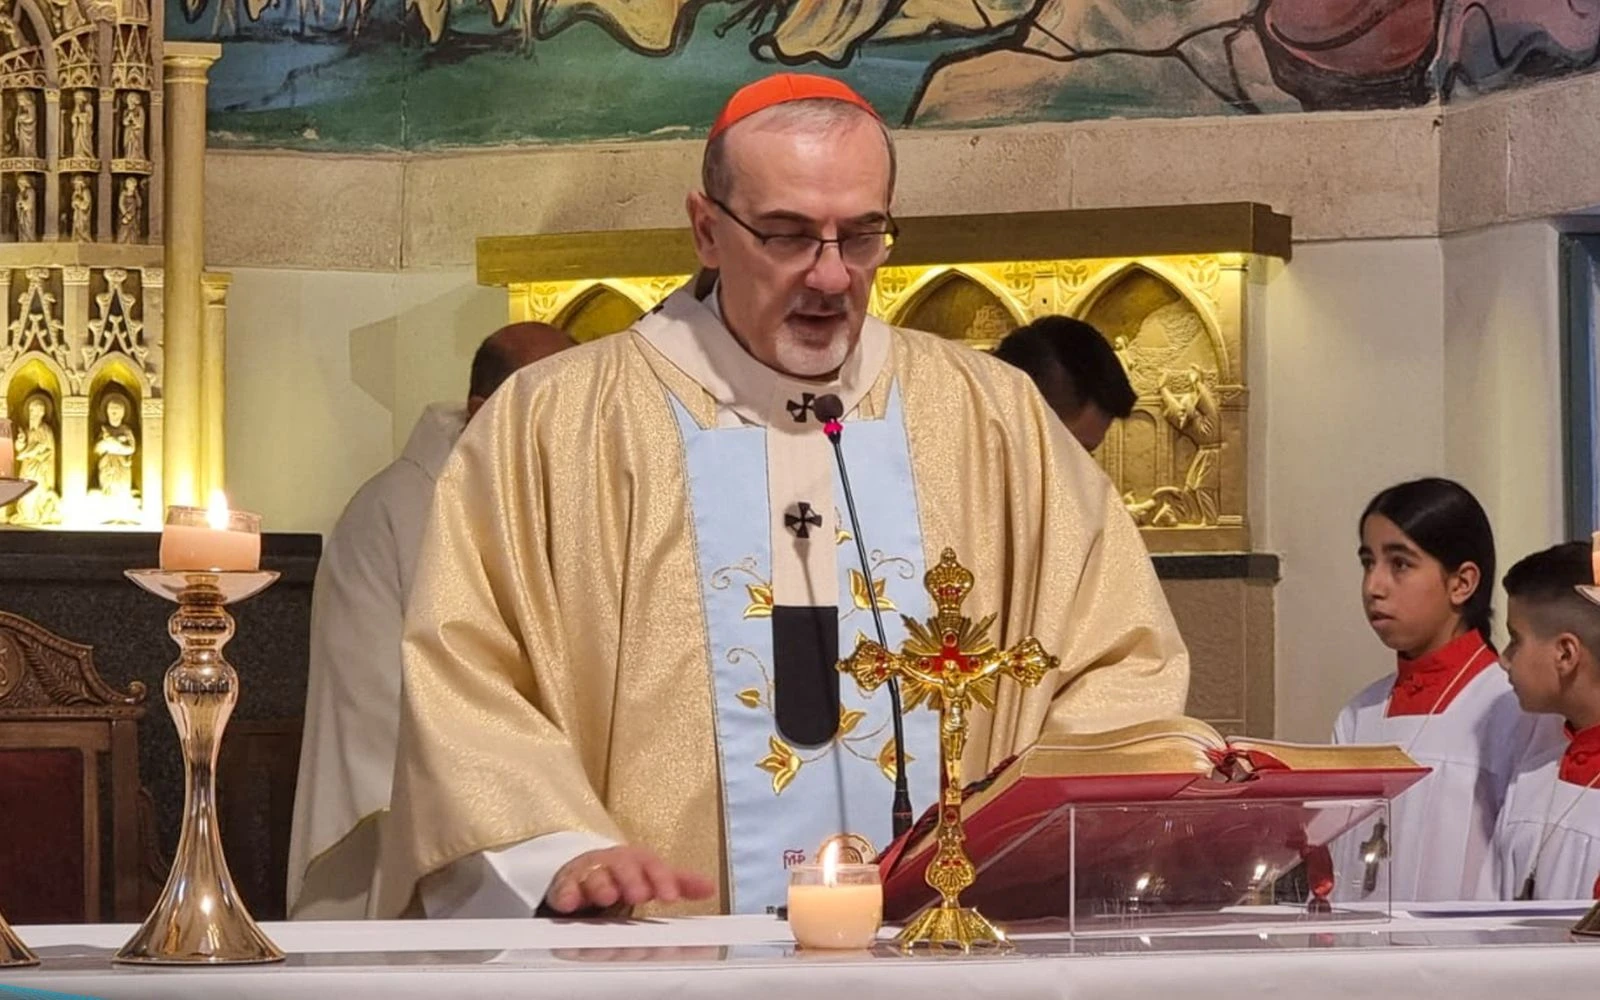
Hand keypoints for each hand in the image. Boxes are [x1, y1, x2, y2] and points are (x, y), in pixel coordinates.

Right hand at [544, 845, 714, 914]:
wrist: (585, 868)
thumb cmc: (624, 875)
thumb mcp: (652, 876)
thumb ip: (680, 883)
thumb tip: (711, 888)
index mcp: (637, 861)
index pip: (651, 866)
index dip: (661, 879)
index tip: (669, 895)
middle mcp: (614, 864)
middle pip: (623, 867)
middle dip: (631, 880)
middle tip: (639, 894)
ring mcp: (588, 873)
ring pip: (594, 876)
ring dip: (601, 886)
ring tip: (607, 897)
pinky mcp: (565, 886)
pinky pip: (564, 889)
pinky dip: (566, 895)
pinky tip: (569, 903)